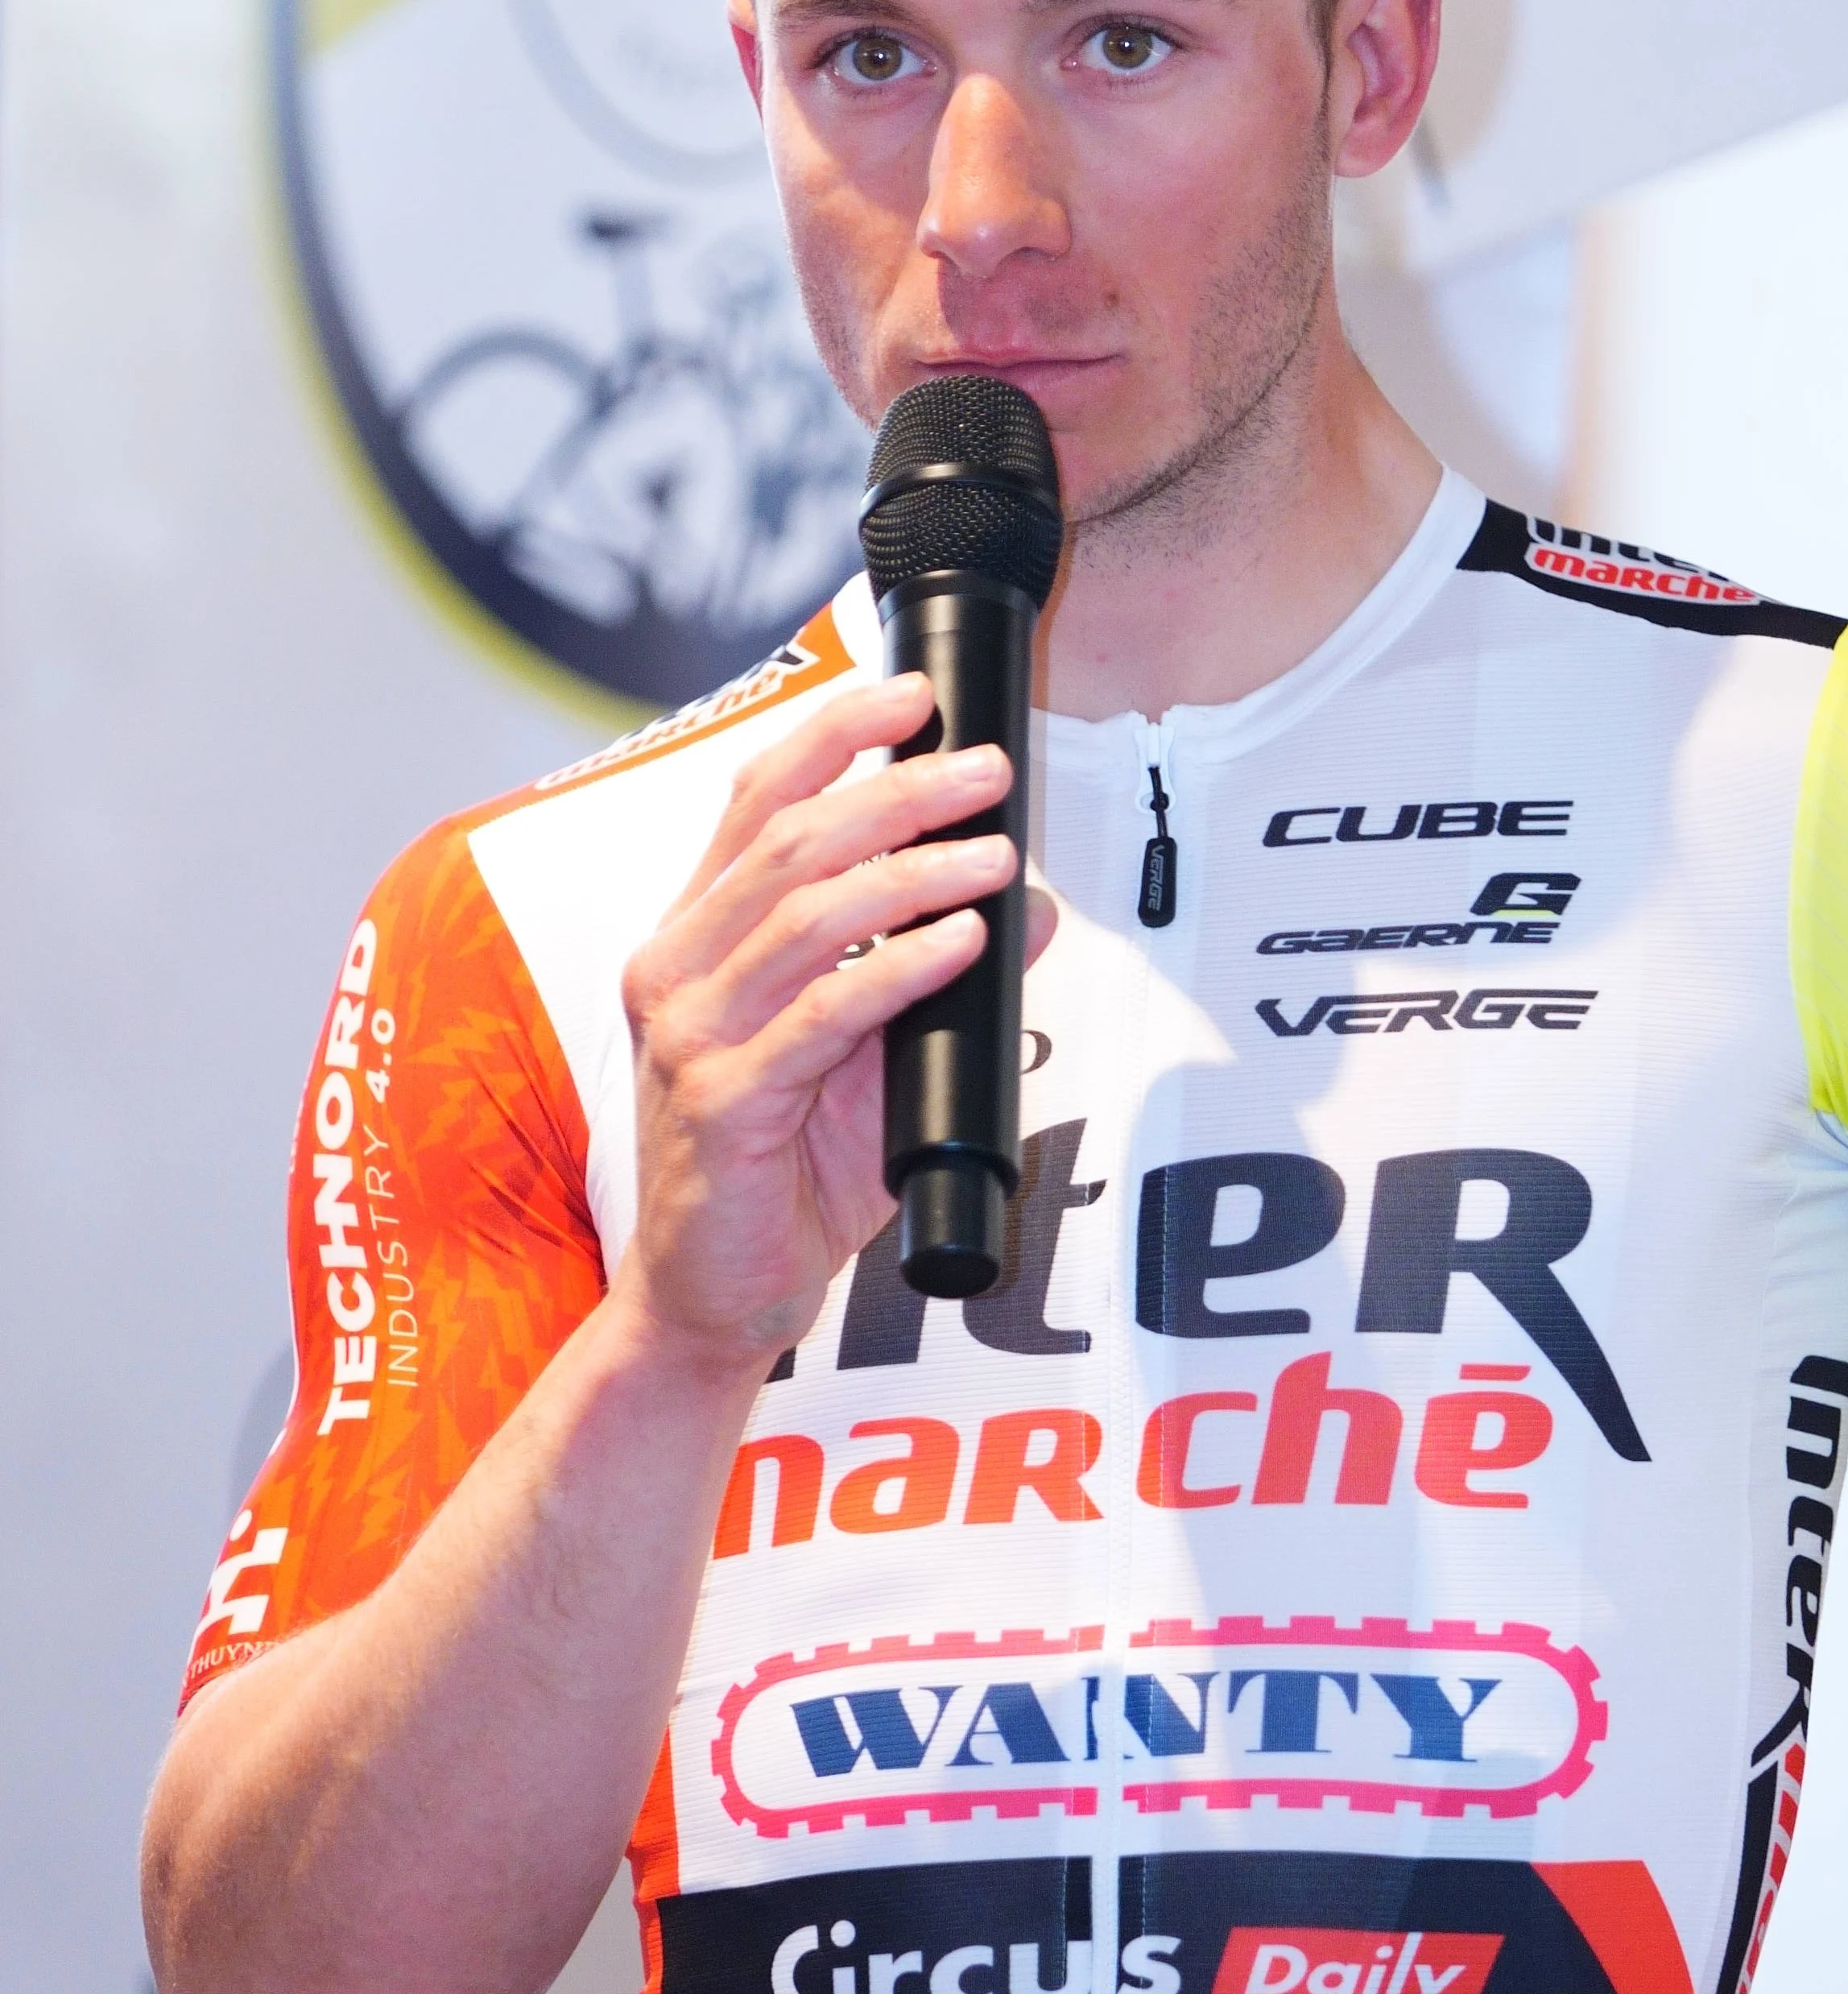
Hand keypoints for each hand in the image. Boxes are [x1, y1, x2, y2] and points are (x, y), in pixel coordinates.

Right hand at [618, 673, 1057, 1371]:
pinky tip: (964, 942)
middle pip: (788, 841)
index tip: (915, 695)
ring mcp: (690, 1035)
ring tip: (996, 854)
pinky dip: (902, 967)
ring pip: (805, 914)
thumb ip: (922, 977)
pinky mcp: (722, 1104)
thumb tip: (1025, 903)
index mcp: (694, 939)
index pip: (754, 802)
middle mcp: (675, 970)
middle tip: (987, 770)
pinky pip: (823, 1014)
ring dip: (914, 871)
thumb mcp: (862, 1057)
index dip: (833, 734)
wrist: (717, 1298)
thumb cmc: (782, 1176)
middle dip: (897, 790)